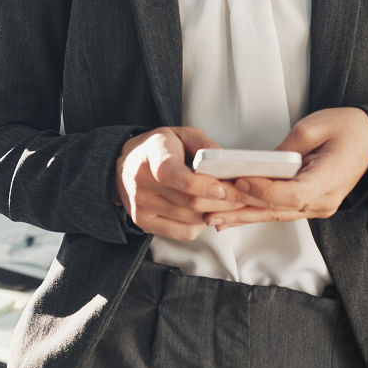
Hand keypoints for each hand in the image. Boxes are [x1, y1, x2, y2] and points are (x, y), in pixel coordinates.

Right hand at [114, 126, 246, 240]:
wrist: (126, 165)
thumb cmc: (159, 149)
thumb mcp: (181, 134)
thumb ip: (205, 146)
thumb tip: (226, 164)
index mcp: (152, 155)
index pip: (174, 175)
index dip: (202, 185)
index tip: (224, 188)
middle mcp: (141, 182)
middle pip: (189, 202)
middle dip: (221, 202)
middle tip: (241, 197)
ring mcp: (141, 206)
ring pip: (190, 220)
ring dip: (214, 214)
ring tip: (226, 204)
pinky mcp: (143, 223)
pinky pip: (183, 233)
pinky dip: (200, 225)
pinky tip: (204, 212)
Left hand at [203, 107, 367, 229]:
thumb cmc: (349, 129)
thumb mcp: (315, 127)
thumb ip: (287, 149)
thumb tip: (261, 164)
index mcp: (329, 179)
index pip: (293, 194)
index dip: (264, 190)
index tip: (239, 180)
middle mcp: (323, 201)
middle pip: (277, 208)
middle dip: (241, 205)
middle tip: (209, 203)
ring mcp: (317, 207)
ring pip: (274, 215)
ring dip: (242, 215)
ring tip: (212, 217)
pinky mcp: (309, 205)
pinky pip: (278, 212)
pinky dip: (254, 214)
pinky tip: (231, 218)